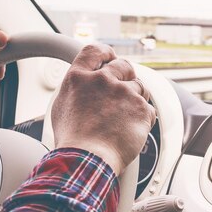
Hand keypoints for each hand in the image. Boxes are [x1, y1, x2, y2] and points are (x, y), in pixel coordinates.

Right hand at [51, 44, 156, 174]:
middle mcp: (102, 80)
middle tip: (123, 93)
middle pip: (123, 65)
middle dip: (127, 76)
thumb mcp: (62, 107)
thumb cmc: (73, 141)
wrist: (87, 160)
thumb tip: (84, 83)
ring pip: (139, 87)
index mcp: (79, 77)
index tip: (111, 58)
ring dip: (135, 100)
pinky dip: (143, 119)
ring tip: (124, 119)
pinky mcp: (141, 109)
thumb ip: (78, 88)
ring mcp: (124, 93)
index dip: (106, 53)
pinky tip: (131, 130)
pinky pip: (149, 109)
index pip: (95, 50)